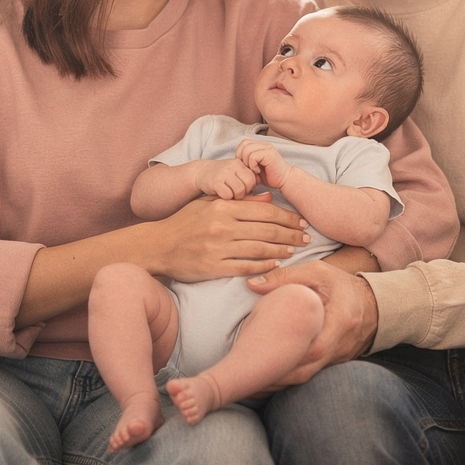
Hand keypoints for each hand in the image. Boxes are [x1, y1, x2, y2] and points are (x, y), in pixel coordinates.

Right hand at [151, 194, 308, 282]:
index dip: (287, 216)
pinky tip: (276, 264)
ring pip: (260, 249)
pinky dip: (264, 266)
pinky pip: (246, 267)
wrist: (157, 245)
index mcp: (224, 207)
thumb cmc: (184, 222)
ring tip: (295, 250)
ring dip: (282, 250)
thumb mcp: (209, 203)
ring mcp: (218, 248)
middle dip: (291, 233)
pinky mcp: (213, 267)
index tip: (301, 220)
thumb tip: (268, 197)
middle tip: (307, 237)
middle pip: (267, 230)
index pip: (265, 210)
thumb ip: (239, 199)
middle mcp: (223, 226)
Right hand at [194, 157, 258, 200]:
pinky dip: (226, 198)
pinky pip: (228, 195)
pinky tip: (221, 194)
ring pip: (239, 190)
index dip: (249, 187)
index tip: (241, 188)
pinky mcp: (215, 181)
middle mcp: (232, 166)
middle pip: (248, 185)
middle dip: (243, 192)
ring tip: (228, 193)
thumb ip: (250, 183)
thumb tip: (270, 196)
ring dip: (235, 196)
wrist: (201, 173)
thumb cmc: (222, 178)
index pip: (253, 179)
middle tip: (235, 192)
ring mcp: (223, 173)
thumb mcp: (236, 175)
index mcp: (240, 164)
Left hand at [235, 138, 290, 189]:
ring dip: (247, 162)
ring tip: (253, 170)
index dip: (240, 153)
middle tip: (247, 168)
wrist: (284, 181)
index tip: (244, 166)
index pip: (243, 143)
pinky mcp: (269, 154)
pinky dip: (252, 165)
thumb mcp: (253, 168)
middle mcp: (264, 144)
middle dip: (241, 157)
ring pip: (247, 150)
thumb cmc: (269, 176)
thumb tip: (233, 163)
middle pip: (244, 144)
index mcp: (260, 145)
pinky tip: (257, 171)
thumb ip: (245, 163)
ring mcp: (267, 148)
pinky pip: (253, 156)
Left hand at [245, 259, 378, 386]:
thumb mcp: (317, 272)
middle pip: (308, 369)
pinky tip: (270, 377)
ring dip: (281, 380)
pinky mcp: (335, 362)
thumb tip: (252, 284)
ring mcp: (339, 357)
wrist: (373, 303)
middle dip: (278, 375)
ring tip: (253, 383)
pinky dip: (290, 376)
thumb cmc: (340, 285)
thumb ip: (286, 277)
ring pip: (308, 376)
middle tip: (248, 377)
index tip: (259, 358)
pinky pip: (311, 374)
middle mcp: (341, 344)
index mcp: (340, 320)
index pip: (315, 347)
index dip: (287, 357)